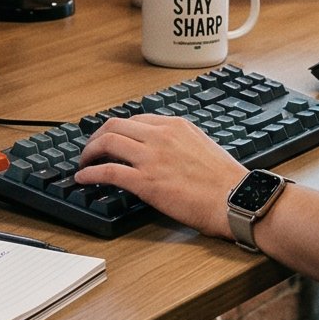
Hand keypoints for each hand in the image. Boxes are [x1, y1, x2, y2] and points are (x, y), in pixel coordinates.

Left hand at [74, 115, 247, 239]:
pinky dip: (90, 173)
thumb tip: (164, 152)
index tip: (110, 139)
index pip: (135, 120)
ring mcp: (151, 157)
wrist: (235, 200)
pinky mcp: (146, 181)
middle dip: (97, 137)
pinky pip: (107, 171)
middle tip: (90, 150)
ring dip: (89, 152)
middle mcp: (160, 136)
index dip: (117, 129)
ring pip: (107, 142)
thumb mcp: (202, 147)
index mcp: (175, 126)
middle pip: (115, 125)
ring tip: (84, 163)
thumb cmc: (226, 181)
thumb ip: (179, 143)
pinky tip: (83, 179)